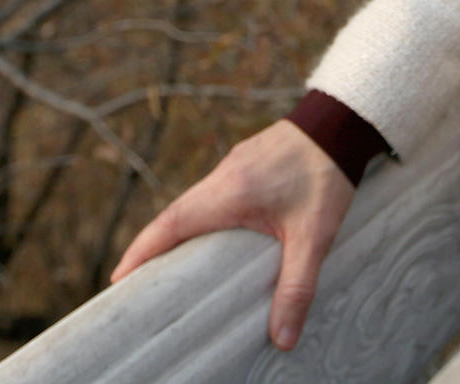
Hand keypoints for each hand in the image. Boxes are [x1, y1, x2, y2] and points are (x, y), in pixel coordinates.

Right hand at [110, 118, 354, 350]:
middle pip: (173, 217)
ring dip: (176, 234)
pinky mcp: (244, 166)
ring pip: (191, 205)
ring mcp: (231, 169)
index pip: (171, 225)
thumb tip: (283, 337)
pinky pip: (209, 197)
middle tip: (134, 282)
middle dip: (151, 249)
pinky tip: (211, 240)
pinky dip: (199, 220)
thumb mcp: (314, 236)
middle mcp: (221, 178)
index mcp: (228, 193)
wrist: (340, 123)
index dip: (142, 253)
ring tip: (167, 268)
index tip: (119, 278)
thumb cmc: (326, 174)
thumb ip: (297, 286)